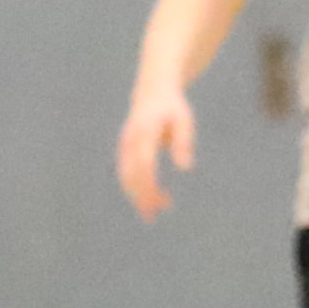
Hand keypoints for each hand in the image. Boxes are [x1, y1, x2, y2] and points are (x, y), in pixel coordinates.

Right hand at [115, 86, 197, 219]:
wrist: (152, 90)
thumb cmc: (172, 108)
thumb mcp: (184, 120)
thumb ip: (183, 143)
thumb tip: (185, 169)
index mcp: (145, 132)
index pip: (144, 164)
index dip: (149, 185)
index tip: (160, 202)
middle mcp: (130, 139)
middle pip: (130, 174)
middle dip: (140, 197)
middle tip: (153, 216)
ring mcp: (124, 145)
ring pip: (125, 176)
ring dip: (136, 196)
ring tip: (152, 213)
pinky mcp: (124, 149)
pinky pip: (126, 173)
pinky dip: (134, 188)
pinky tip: (150, 199)